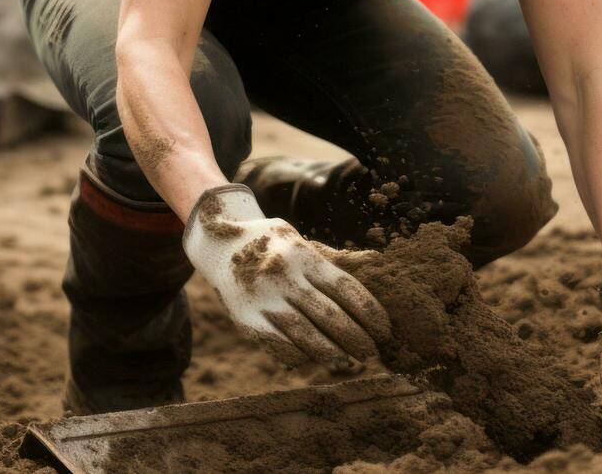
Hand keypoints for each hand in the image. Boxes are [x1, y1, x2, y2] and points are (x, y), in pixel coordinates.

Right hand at [183, 184, 391, 366]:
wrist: (217, 243)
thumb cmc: (270, 244)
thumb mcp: (300, 240)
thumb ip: (336, 258)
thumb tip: (377, 262)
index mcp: (302, 254)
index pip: (344, 287)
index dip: (369, 312)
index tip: (384, 330)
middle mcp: (282, 276)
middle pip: (329, 315)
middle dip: (356, 337)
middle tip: (371, 352)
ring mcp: (262, 299)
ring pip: (304, 335)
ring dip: (331, 353)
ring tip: (348, 361)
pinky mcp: (244, 319)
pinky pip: (277, 345)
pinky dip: (299, 355)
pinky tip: (312, 358)